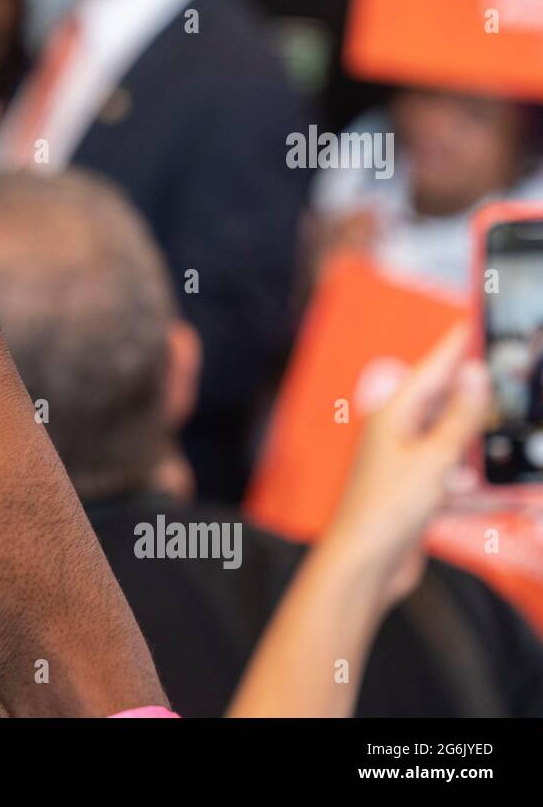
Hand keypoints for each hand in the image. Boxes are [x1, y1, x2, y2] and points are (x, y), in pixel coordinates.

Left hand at [324, 324, 489, 606]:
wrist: (365, 566)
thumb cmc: (387, 510)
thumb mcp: (434, 459)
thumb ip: (460, 417)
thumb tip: (476, 371)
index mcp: (396, 414)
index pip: (436, 367)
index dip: (462, 343)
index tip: (484, 320)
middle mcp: (399, 433)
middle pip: (450, 403)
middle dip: (483, 394)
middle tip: (516, 377)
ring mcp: (408, 463)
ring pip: (458, 443)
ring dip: (486, 444)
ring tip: (521, 430)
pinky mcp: (418, 492)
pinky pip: (457, 480)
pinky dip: (481, 486)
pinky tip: (514, 492)